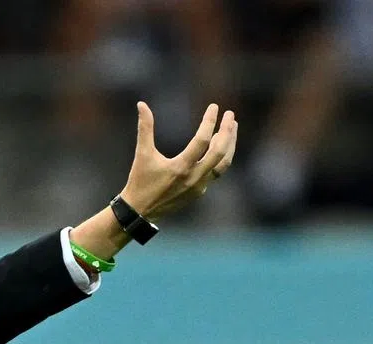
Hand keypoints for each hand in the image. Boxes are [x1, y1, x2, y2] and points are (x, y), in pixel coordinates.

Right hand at [121, 102, 237, 220]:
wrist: (140, 210)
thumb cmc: (140, 180)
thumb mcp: (142, 154)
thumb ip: (145, 128)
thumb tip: (141, 104)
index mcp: (180, 167)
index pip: (202, 140)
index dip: (209, 121)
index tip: (214, 107)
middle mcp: (193, 177)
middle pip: (220, 152)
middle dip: (227, 131)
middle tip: (230, 114)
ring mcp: (199, 186)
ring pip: (223, 164)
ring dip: (230, 144)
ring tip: (232, 127)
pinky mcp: (199, 192)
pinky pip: (216, 172)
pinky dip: (221, 157)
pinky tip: (220, 145)